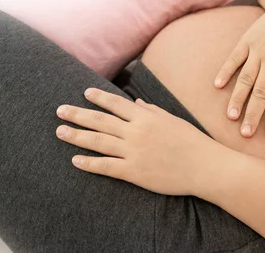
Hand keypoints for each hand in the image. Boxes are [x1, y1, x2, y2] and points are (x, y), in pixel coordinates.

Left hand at [55, 88, 219, 195]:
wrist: (205, 166)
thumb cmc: (192, 141)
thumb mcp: (173, 120)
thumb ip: (152, 111)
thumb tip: (137, 102)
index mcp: (146, 117)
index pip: (116, 103)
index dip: (98, 97)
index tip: (84, 93)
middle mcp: (136, 132)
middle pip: (100, 121)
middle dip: (77, 114)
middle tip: (60, 111)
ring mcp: (134, 152)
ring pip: (98, 142)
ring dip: (77, 136)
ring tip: (60, 132)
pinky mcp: (135, 172)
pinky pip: (107, 167)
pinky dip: (89, 163)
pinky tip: (75, 160)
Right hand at [214, 0, 264, 139]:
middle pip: (261, 91)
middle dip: (253, 114)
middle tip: (245, 134)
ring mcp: (257, 49)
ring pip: (245, 78)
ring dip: (237, 98)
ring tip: (230, 116)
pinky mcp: (246, 41)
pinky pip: (233, 58)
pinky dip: (225, 71)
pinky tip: (217, 86)